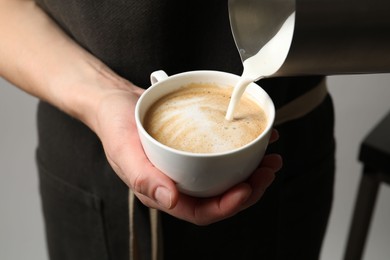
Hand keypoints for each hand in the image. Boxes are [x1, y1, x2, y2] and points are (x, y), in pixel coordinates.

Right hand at [93, 79, 280, 224]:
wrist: (115, 102)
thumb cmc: (115, 127)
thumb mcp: (124, 152)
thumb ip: (144, 179)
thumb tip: (171, 200)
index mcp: (163, 192)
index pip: (201, 211)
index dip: (228, 206)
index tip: (247, 188)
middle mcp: (180, 182)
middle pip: (220, 197)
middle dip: (250, 189)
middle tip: (268, 170)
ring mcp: (189, 166)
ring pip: (226, 178)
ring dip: (252, 171)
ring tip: (270, 158)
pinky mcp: (196, 148)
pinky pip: (222, 154)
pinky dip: (244, 149)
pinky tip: (259, 139)